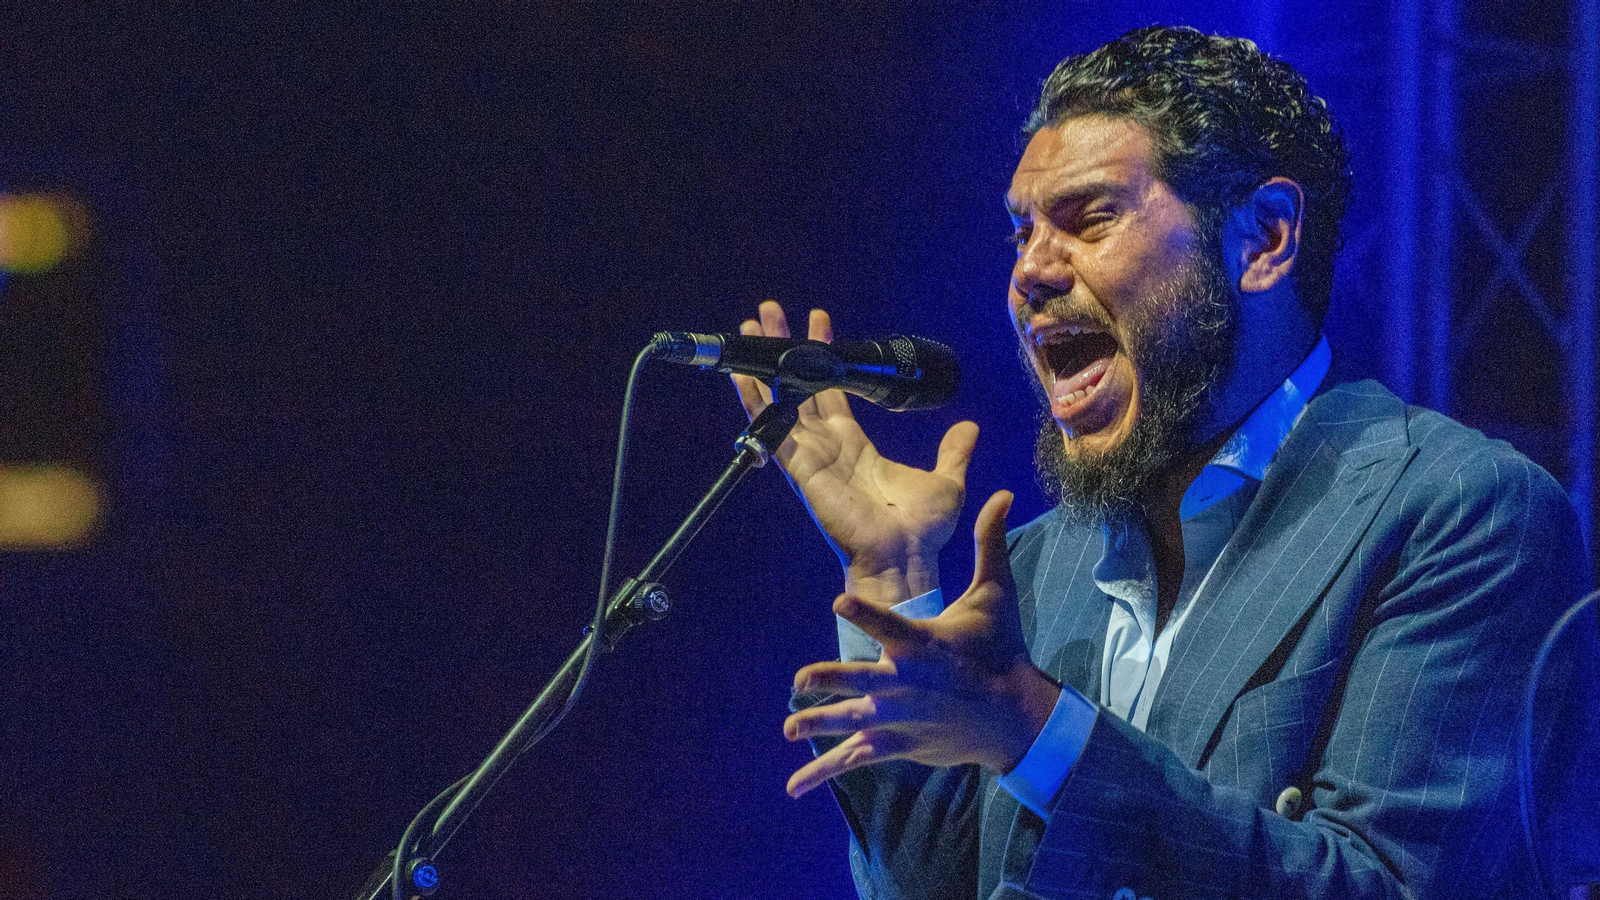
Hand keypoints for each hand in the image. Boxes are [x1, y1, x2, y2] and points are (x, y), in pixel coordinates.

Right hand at [733, 301, 978, 605]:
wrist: (906, 558)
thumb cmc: (922, 531)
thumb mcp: (947, 480)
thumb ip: (953, 452)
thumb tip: (969, 428)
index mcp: (855, 447)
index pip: (833, 392)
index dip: (827, 358)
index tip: (820, 322)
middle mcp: (827, 448)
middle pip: (800, 388)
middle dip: (786, 349)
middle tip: (771, 314)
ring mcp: (811, 458)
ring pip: (780, 400)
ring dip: (764, 365)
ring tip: (751, 329)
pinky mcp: (802, 470)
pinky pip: (772, 429)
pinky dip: (756, 400)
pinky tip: (742, 373)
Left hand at [782, 491, 1060, 795]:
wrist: (1017, 716)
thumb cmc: (1001, 649)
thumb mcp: (996, 595)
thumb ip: (989, 543)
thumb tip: (1001, 492)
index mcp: (924, 644)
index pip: (889, 624)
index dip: (865, 612)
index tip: (839, 600)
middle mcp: (907, 683)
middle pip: (860, 680)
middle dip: (829, 679)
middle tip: (799, 680)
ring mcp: (900, 718)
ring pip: (851, 722)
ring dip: (818, 725)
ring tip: (788, 730)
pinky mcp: (898, 744)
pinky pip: (856, 758)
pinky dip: (823, 771)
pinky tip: (794, 785)